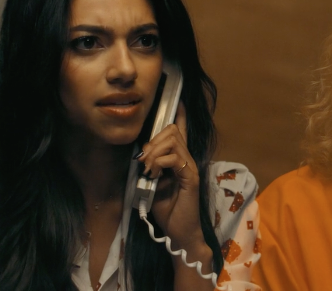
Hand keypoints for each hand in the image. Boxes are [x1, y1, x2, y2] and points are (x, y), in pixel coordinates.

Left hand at [137, 102, 210, 257]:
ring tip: (148, 169)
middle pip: (172, 131)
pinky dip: (159, 163)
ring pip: (172, 141)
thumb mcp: (152, 184)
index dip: (179, 115)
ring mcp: (190, 167)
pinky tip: (154, 175)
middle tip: (143, 159)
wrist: (179, 232)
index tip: (178, 100)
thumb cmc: (166, 210)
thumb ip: (150, 167)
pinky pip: (174, 159)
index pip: (181, 132)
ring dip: (154, 152)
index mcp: (179, 160)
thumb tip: (141, 154)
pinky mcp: (190, 177)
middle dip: (153, 140)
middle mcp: (187, 159)